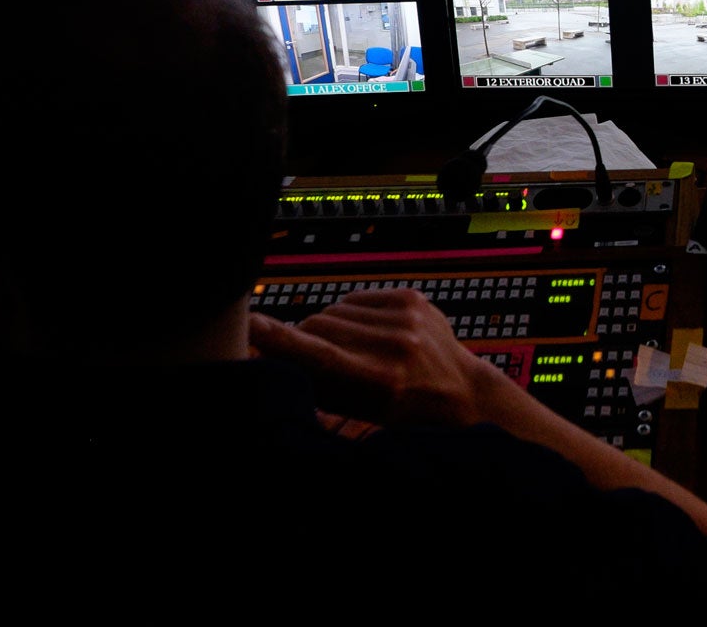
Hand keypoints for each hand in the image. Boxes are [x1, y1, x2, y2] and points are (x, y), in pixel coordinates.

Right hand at [247, 288, 505, 427]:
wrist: (458, 390)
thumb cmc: (399, 408)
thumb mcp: (355, 409)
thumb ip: (314, 381)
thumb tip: (269, 352)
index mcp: (376, 381)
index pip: (315, 352)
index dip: (276, 338)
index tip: (248, 324)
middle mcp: (393, 346)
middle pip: (316, 327)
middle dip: (308, 342)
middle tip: (326, 363)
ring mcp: (406, 318)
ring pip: (334, 310)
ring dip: (332, 327)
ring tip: (358, 351)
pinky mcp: (411, 297)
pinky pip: (356, 298)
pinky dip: (354, 315)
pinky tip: (372, 335)